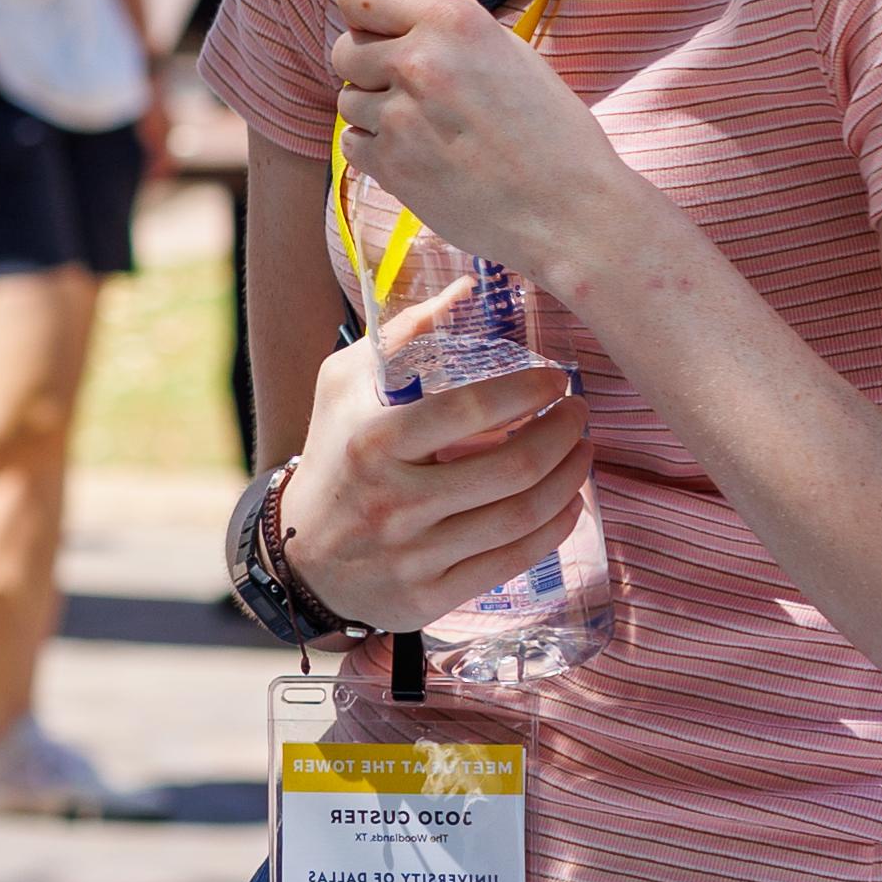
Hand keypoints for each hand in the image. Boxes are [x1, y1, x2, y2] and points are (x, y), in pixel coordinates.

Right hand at [273, 283, 597, 630]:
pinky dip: (555, 529)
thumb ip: (402, 335)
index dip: (526, 393)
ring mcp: (414, 553)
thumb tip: (467, 287)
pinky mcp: (430, 593)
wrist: (298, 554)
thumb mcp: (343, 386)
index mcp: (371, 442)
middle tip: (578, 415)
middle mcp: (392, 501)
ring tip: (582, 452)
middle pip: (510, 469)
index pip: (467, 411)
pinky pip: (513, 560)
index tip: (556, 381)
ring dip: (569, 480)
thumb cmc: (334, 455)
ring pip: (520, 517)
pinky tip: (568, 503)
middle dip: (562, 437)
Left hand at [323, 0, 640, 284]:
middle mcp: (419, 61)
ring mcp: (399, 115)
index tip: (381, 28)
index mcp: (453, 20)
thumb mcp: (512, 53)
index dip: (363, 10)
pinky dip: (375, 147)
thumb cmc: (552, 130)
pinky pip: (351, 142)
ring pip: (346, 98)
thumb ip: (451, 14)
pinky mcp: (388, 164)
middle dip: (368, 64)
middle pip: (344, 48)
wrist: (570, 211)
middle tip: (416, 87)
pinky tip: (420, 154)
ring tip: (430, 127)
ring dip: (376, 110)